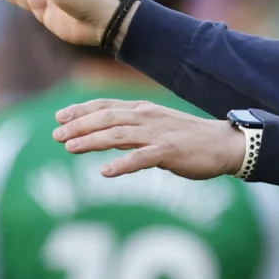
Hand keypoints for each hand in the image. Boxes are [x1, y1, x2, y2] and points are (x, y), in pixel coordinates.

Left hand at [53, 98, 246, 179]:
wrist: (223, 144)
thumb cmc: (189, 139)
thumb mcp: (156, 128)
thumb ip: (132, 130)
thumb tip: (106, 137)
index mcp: (143, 110)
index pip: (106, 106)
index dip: (81, 110)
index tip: (59, 117)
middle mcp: (147, 117)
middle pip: (106, 118)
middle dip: (78, 125)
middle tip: (55, 135)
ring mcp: (157, 134)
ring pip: (117, 134)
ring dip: (91, 141)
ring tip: (70, 147)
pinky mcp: (169, 152)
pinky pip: (140, 158)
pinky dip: (121, 164)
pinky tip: (105, 172)